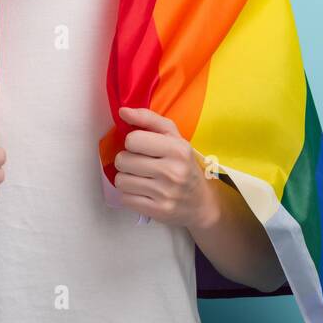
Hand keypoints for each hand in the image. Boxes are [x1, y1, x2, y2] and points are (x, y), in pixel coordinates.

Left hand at [112, 107, 217, 229]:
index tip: (142, 147)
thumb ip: (149, 119)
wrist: (201, 202)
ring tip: (141, 179)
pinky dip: (129, 195)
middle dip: (127, 161)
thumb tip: (123, 111)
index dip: (132, 142)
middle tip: (140, 164)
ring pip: (121, 180)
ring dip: (126, 178)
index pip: (133, 139)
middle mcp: (172, 171)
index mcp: (177, 149)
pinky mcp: (157, 211)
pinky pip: (125, 198)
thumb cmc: (184, 165)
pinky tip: (142, 192)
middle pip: (123, 160)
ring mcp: (165, 193)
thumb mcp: (174, 138)